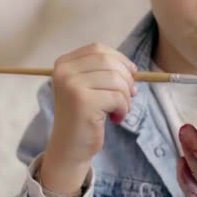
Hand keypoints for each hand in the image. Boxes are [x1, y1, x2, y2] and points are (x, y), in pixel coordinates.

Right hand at [41, 43, 137, 196]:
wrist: (69, 148)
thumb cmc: (83, 116)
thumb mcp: (89, 87)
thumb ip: (104, 72)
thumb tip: (133, 69)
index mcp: (64, 63)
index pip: (98, 49)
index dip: (119, 59)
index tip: (131, 73)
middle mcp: (64, 71)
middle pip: (108, 61)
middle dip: (126, 78)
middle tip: (129, 95)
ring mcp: (71, 85)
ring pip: (116, 79)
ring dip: (125, 96)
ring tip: (119, 110)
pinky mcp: (83, 102)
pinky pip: (117, 97)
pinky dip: (123, 108)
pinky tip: (115, 118)